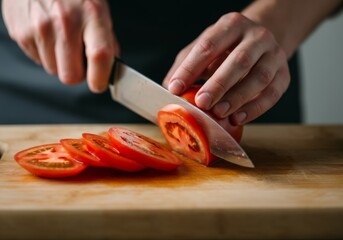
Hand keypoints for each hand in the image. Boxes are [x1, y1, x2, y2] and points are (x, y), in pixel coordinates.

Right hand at [2, 0, 118, 92]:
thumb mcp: (98, 9)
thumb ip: (106, 39)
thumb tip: (110, 66)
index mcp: (91, 15)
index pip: (99, 57)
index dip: (100, 79)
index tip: (99, 84)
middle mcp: (65, 22)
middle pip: (70, 76)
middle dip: (76, 73)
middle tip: (78, 60)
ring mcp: (40, 28)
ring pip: (53, 71)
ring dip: (59, 62)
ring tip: (60, 40)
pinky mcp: (21, 33)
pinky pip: (37, 60)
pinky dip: (44, 53)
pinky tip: (47, 35)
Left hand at [163, 12, 289, 124]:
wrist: (261, 42)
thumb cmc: (226, 48)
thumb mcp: (204, 48)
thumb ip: (186, 65)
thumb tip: (168, 90)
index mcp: (231, 25)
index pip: (208, 45)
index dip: (190, 68)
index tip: (175, 88)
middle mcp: (256, 36)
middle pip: (239, 61)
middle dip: (219, 84)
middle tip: (202, 103)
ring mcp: (273, 55)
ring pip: (259, 78)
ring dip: (238, 98)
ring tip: (219, 113)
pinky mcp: (283, 75)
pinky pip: (272, 94)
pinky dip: (255, 109)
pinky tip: (238, 118)